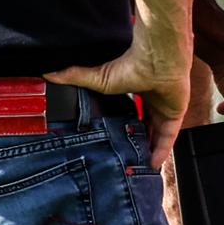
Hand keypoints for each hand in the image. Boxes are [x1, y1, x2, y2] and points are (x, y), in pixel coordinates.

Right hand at [47, 25, 191, 157]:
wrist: (158, 58)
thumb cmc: (131, 62)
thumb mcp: (99, 78)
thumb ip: (75, 76)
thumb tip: (48, 73)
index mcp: (136, 89)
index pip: (129, 112)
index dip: (122, 126)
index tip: (113, 141)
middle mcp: (152, 99)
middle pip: (144, 125)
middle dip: (136, 140)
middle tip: (126, 158)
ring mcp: (164, 106)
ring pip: (156, 134)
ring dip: (148, 148)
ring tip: (137, 167)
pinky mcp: (175, 114)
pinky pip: (168, 138)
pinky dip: (161, 151)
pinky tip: (152, 165)